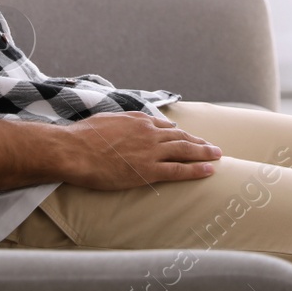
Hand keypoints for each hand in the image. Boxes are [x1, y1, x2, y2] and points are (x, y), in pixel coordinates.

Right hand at [57, 110, 220, 189]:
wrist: (74, 150)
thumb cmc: (83, 136)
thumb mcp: (106, 120)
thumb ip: (122, 122)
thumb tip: (128, 124)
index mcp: (138, 120)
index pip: (166, 127)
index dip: (179, 134)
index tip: (188, 138)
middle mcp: (149, 133)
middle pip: (181, 137)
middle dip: (199, 142)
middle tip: (213, 147)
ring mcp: (150, 151)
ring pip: (185, 151)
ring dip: (204, 153)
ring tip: (217, 156)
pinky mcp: (148, 170)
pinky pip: (178, 169)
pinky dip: (196, 170)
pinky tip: (209, 170)